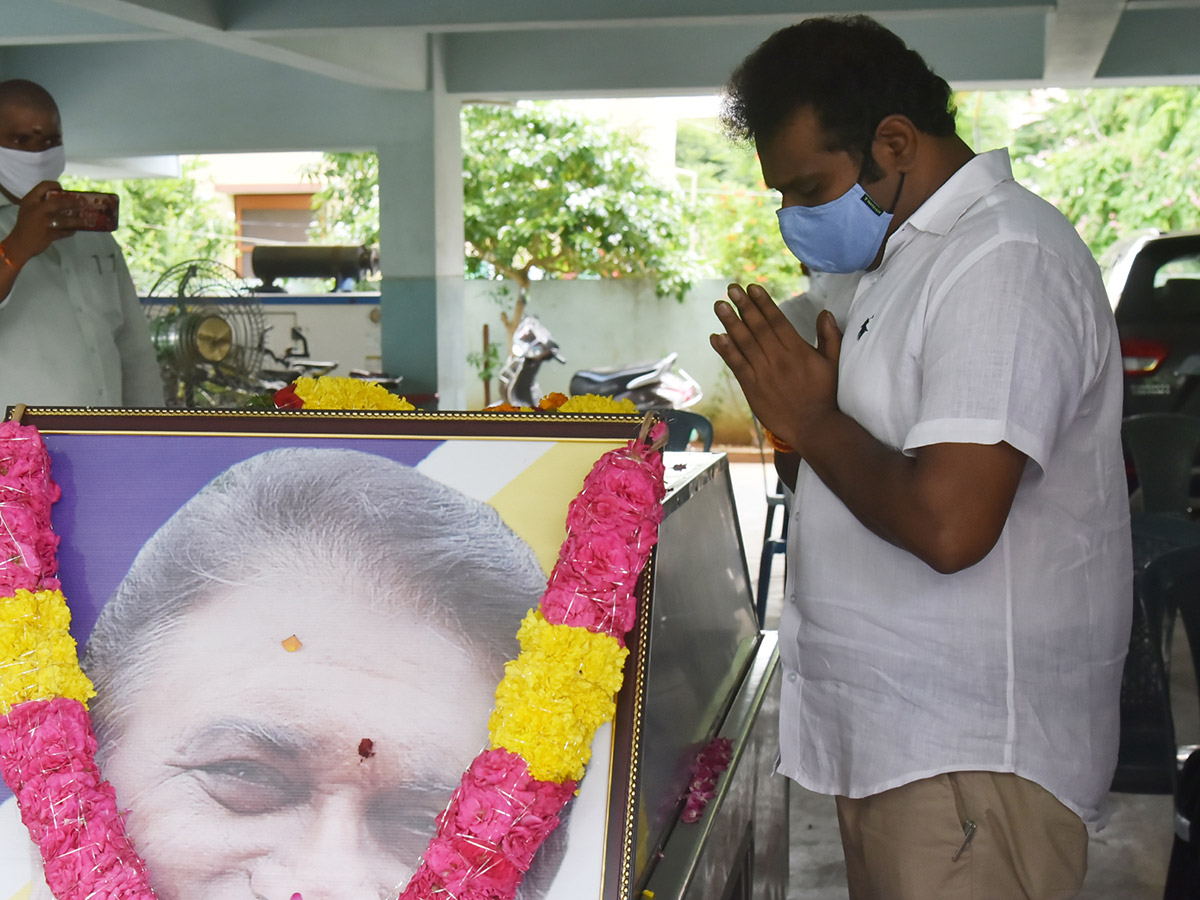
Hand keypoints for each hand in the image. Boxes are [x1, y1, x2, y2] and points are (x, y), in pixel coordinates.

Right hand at [2, 181, 80, 267]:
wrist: (19, 243)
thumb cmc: (25, 224)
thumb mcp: (28, 208)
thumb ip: (40, 202)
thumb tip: (62, 198)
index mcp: (30, 200)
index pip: (43, 186)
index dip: (55, 185)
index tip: (63, 189)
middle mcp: (37, 209)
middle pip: (59, 202)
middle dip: (74, 202)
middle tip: (83, 203)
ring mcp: (44, 222)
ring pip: (66, 220)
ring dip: (77, 220)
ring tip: (85, 220)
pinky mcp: (50, 234)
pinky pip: (65, 232)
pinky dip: (71, 231)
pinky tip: (75, 230)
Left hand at [710, 282, 842, 451]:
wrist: (813, 426)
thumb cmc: (824, 395)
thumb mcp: (832, 363)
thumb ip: (830, 337)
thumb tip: (825, 313)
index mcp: (798, 350)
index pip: (777, 320)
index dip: (763, 303)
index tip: (752, 287)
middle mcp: (779, 358)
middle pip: (758, 327)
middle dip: (744, 306)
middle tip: (731, 288)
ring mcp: (764, 373)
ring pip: (744, 343)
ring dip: (730, 323)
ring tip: (719, 305)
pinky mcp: (752, 388)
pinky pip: (737, 365)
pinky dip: (726, 351)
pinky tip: (716, 337)